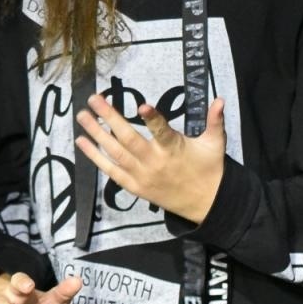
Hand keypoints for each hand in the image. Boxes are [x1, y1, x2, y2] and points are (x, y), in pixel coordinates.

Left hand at [74, 93, 225, 223]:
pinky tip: (82, 142)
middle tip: (94, 99)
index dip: (153, 118)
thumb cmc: (209, 168)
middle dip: (109, 118)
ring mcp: (142, 176)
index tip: (142, 104)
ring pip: (115, 153)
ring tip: (82, 116)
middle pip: (129, 139)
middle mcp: (155, 162)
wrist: (206, 203)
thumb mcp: (215, 143)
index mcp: (174, 149)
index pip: (163, 131)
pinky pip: (111, 171)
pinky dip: (95, 157)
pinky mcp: (135, 186)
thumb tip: (221, 99)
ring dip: (96, 134)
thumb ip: (215, 121)